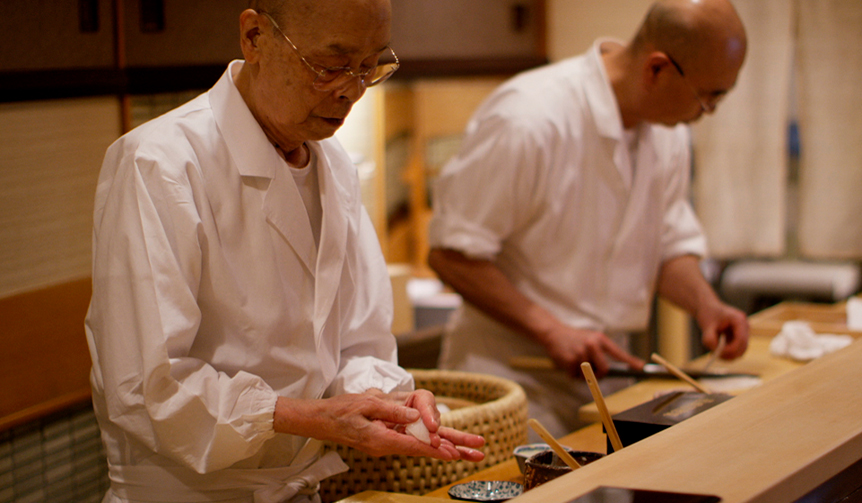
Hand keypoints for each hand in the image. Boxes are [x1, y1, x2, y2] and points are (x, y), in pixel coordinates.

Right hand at [274, 390, 483, 460]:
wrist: (323, 420)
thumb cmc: (341, 411)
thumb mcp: (366, 404)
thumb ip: (391, 410)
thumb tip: (415, 416)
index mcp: (382, 438)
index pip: (414, 446)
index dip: (436, 449)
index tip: (454, 453)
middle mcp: (388, 444)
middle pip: (425, 448)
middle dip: (453, 450)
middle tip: (477, 454)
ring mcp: (388, 442)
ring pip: (423, 445)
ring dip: (446, 446)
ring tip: (470, 451)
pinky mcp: (388, 438)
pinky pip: (413, 440)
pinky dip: (431, 442)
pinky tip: (447, 444)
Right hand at [538, 322, 644, 377]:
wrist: (554, 333)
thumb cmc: (574, 338)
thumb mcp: (590, 338)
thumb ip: (600, 351)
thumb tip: (610, 370)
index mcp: (599, 339)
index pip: (618, 352)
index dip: (630, 361)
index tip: (640, 367)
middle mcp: (592, 345)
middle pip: (604, 369)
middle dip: (599, 374)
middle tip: (592, 371)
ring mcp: (580, 353)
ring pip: (588, 374)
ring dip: (582, 372)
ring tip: (575, 361)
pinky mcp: (570, 360)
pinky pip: (575, 376)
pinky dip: (572, 373)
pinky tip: (567, 362)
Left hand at [696, 300, 748, 358]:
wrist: (707, 306)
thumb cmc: (707, 313)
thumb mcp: (706, 326)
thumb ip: (710, 339)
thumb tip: (716, 352)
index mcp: (739, 320)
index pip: (741, 340)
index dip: (731, 349)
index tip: (718, 353)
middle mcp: (745, 326)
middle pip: (743, 347)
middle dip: (730, 354)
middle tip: (715, 355)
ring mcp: (744, 332)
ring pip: (740, 351)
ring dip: (727, 354)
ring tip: (713, 350)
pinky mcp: (739, 336)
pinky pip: (736, 349)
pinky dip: (727, 352)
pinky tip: (715, 349)